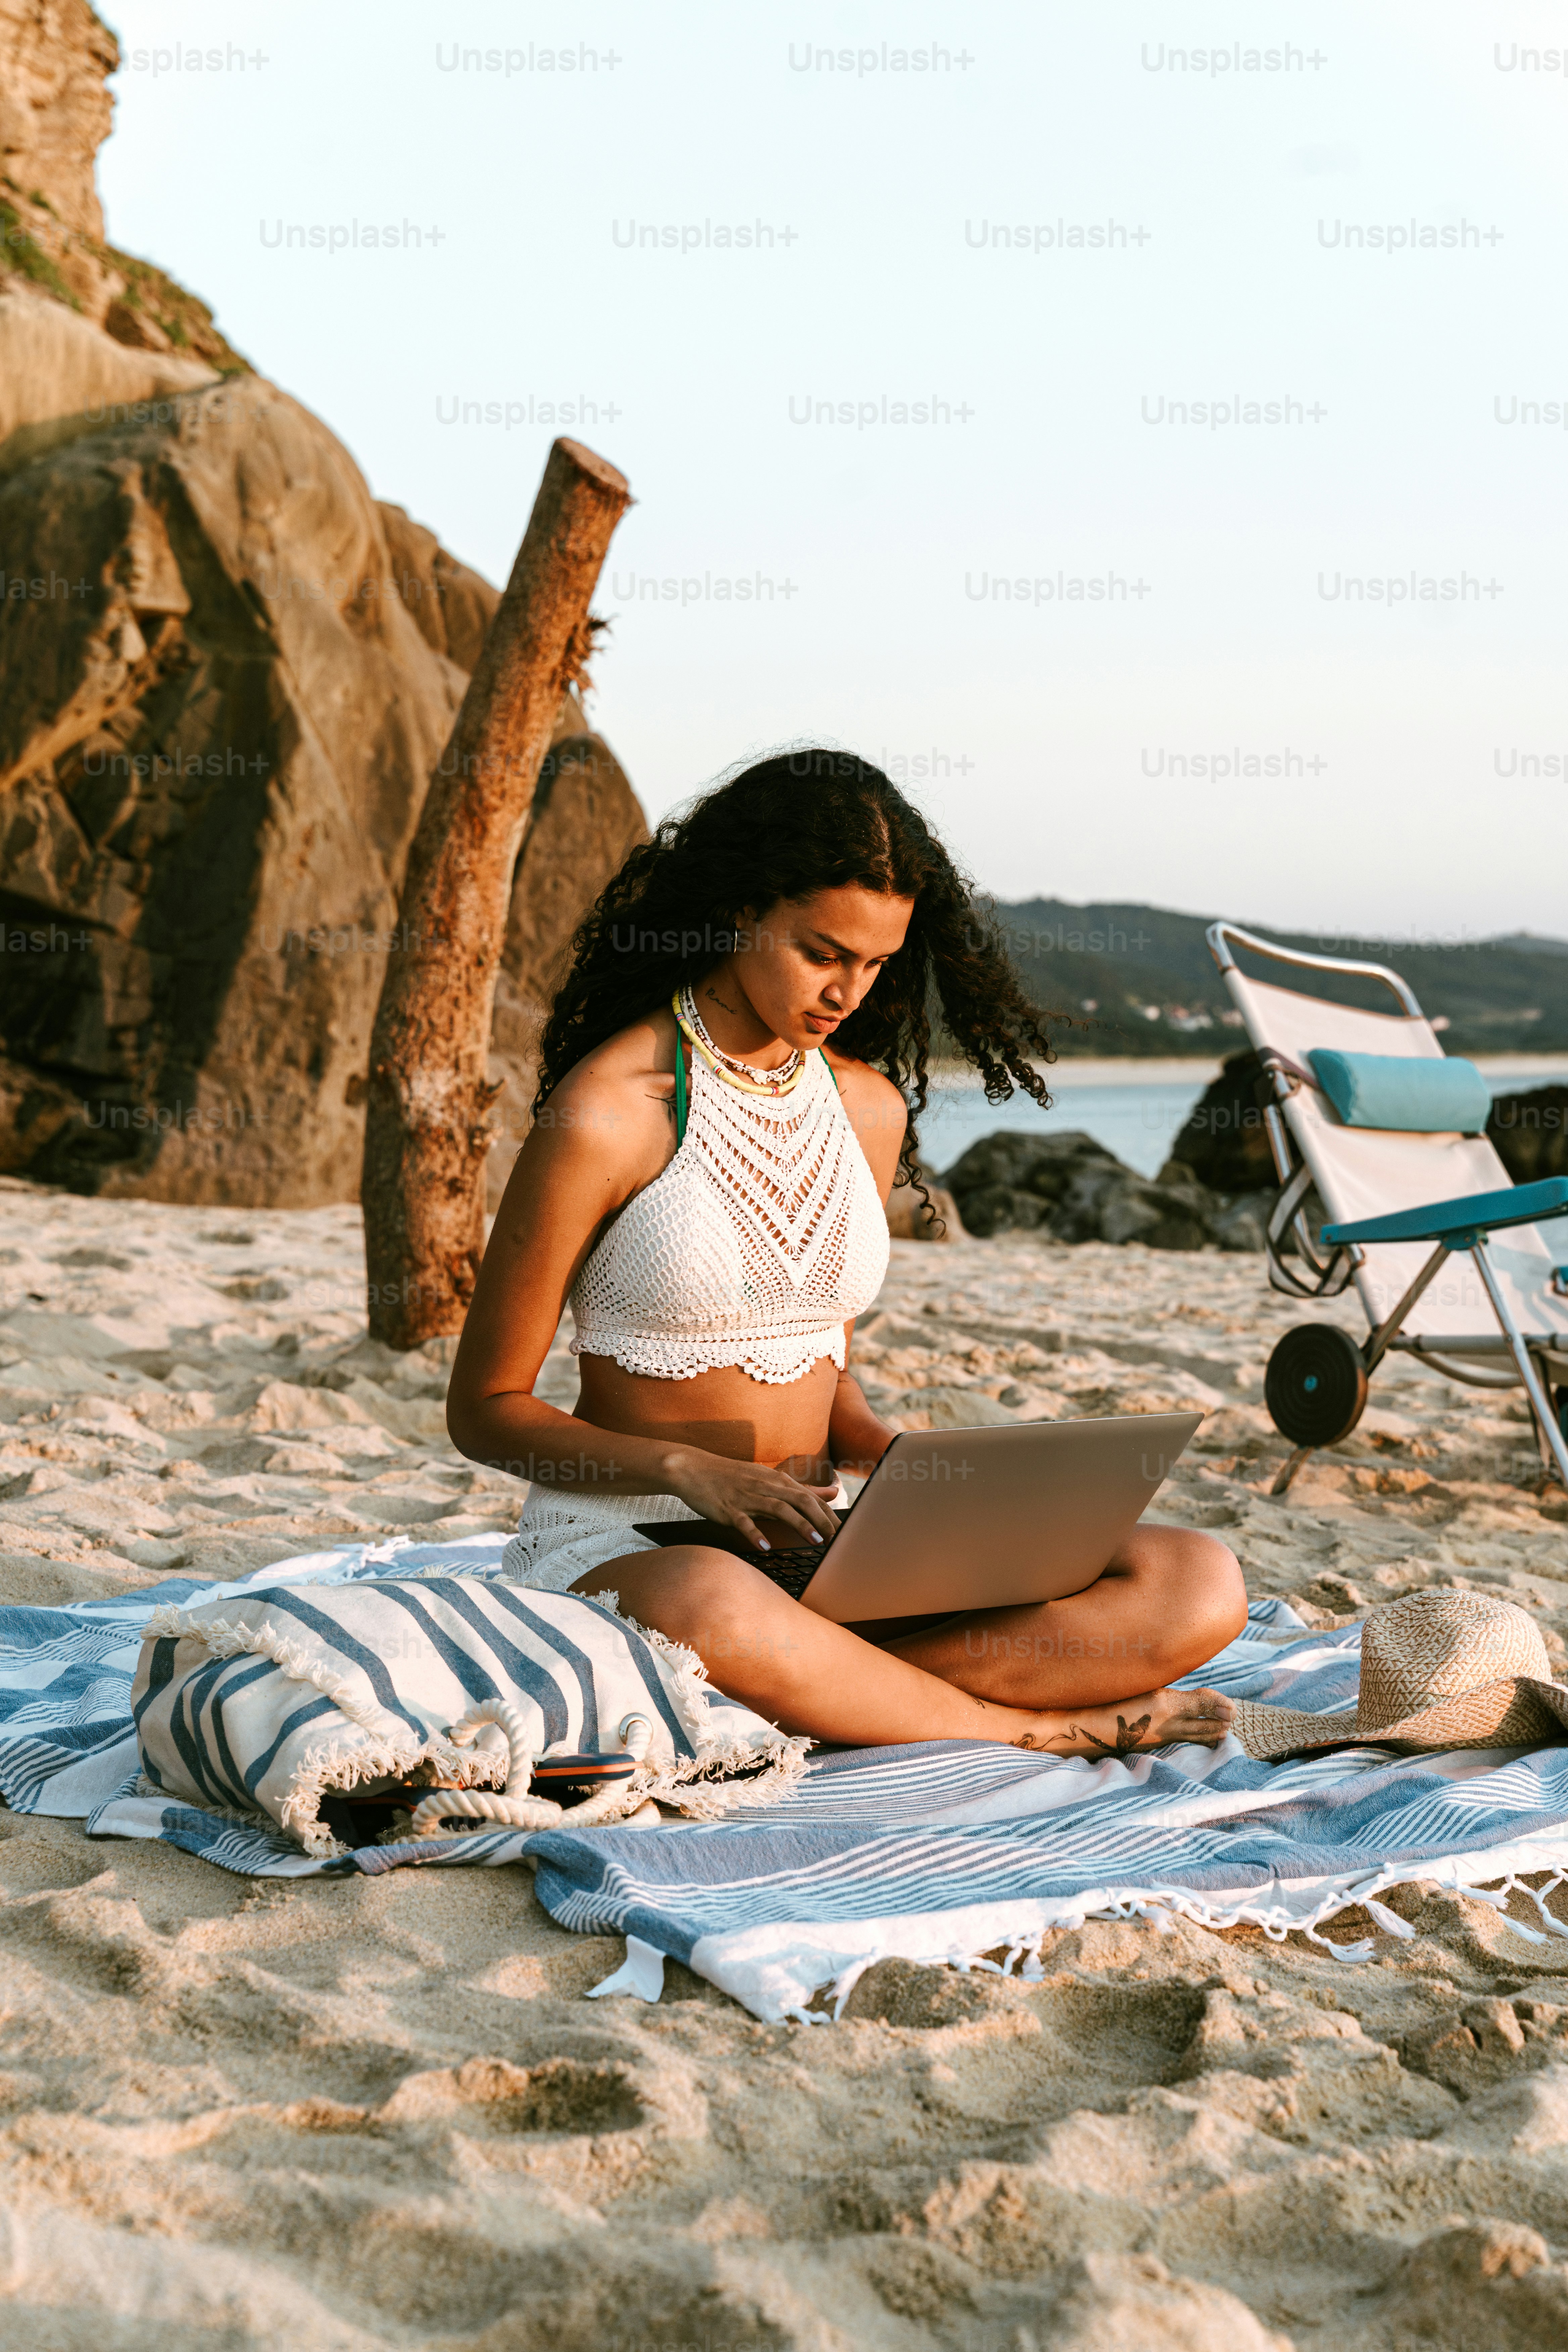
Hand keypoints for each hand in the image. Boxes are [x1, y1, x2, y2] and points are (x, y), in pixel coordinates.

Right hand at [664, 1450, 840, 1551]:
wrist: (693, 1469)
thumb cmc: (733, 1477)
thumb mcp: (768, 1478)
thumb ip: (800, 1488)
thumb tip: (832, 1492)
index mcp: (775, 1480)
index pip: (809, 1496)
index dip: (828, 1513)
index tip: (844, 1531)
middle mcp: (765, 1486)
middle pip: (800, 1501)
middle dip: (822, 1520)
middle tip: (838, 1539)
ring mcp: (746, 1497)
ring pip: (778, 1509)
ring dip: (799, 1525)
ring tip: (816, 1542)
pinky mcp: (728, 1508)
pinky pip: (743, 1522)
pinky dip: (756, 1534)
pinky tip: (766, 1547)